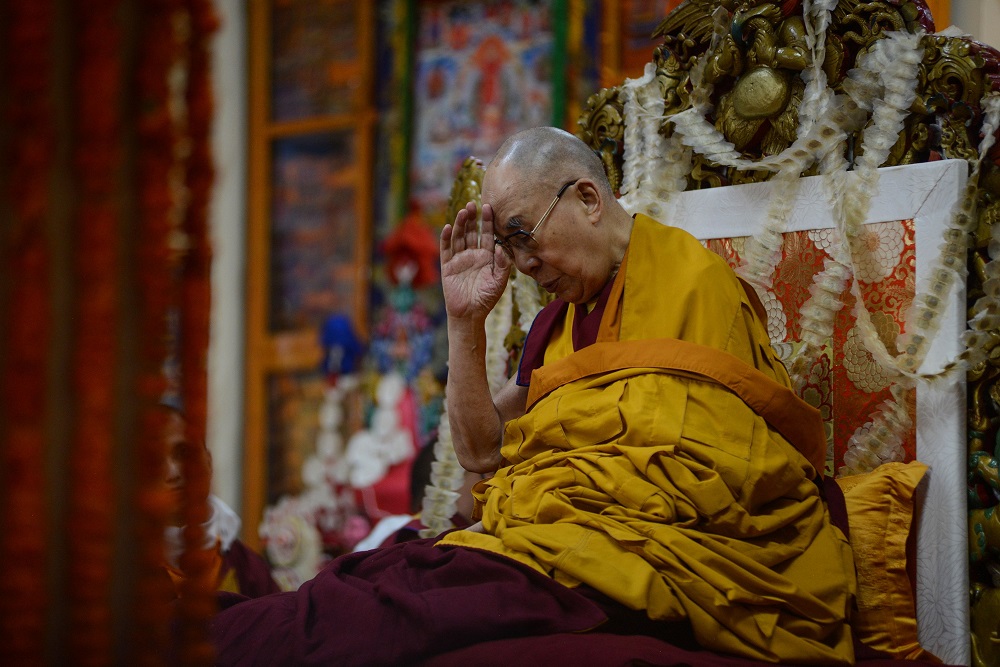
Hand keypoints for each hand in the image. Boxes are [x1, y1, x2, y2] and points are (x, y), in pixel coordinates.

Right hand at [440, 201, 510, 321]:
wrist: (470, 314)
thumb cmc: (486, 299)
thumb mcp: (499, 281)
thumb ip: (502, 264)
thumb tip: (502, 247)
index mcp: (487, 257)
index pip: (488, 235)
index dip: (488, 222)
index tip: (489, 207)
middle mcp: (473, 254)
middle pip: (472, 232)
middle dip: (472, 218)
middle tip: (473, 204)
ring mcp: (459, 259)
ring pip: (459, 237)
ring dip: (460, 224)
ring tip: (463, 212)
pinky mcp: (448, 266)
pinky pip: (446, 249)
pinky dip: (447, 238)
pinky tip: (449, 227)